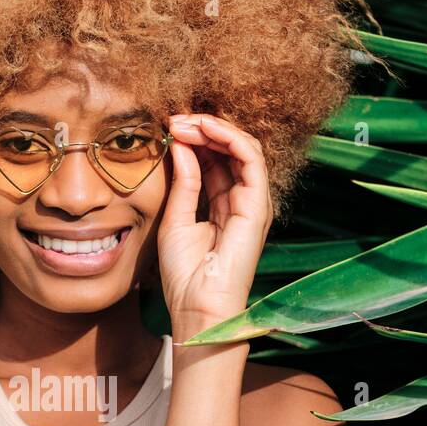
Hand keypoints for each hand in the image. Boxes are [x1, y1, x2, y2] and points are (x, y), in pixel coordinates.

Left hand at [158, 112, 273, 338]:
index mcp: (223, 205)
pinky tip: (204, 129)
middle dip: (202, 129)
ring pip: (243, 147)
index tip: (168, 127)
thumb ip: (183, 182)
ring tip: (185, 121)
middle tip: (174, 119)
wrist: (197, 306)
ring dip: (214, 128)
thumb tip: (181, 145)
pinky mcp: (257, 205)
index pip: (215, 159)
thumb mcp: (175, 219)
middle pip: (230, 150)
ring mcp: (252, 202)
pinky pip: (250, 158)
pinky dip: (229, 137)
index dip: (195, 139)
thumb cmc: (185, 275)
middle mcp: (242, 200)